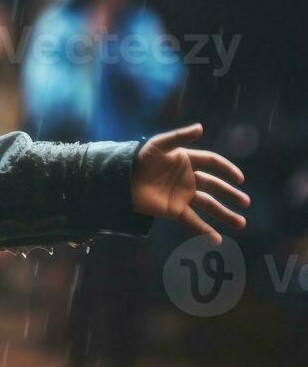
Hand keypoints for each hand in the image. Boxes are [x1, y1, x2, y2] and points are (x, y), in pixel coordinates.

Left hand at [131, 124, 249, 243]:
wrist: (121, 179)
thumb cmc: (140, 158)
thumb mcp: (159, 145)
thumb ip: (179, 136)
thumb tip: (200, 127)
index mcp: (187, 160)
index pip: (212, 162)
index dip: (227, 169)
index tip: (239, 179)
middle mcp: (188, 179)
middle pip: (215, 186)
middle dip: (231, 195)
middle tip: (246, 202)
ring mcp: (182, 195)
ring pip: (209, 206)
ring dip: (225, 214)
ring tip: (241, 223)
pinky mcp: (174, 210)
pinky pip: (193, 221)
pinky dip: (205, 230)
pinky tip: (217, 240)